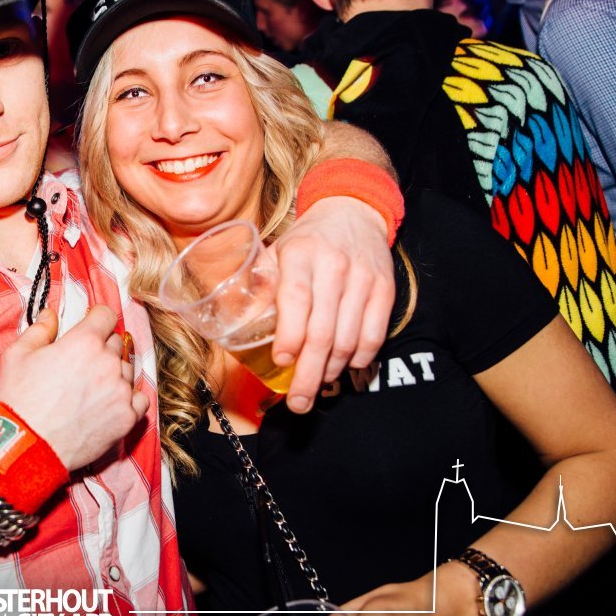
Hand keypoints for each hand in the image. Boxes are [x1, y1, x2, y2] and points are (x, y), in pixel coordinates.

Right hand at [0, 306, 147, 470]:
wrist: (27, 446)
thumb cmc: (19, 400)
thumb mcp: (17, 355)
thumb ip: (40, 329)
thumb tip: (52, 314)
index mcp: (84, 342)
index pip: (107, 315)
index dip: (97, 319)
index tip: (91, 326)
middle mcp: (108, 363)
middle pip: (116, 343)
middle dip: (101, 348)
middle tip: (81, 365)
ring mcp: (121, 391)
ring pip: (127, 370)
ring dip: (113, 374)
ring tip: (90, 389)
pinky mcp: (127, 417)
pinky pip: (139, 399)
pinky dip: (127, 399)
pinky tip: (108, 404)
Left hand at [270, 196, 395, 411]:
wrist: (352, 212)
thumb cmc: (306, 241)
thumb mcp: (277, 251)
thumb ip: (259, 283)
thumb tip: (230, 319)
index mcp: (300, 254)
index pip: (296, 299)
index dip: (290, 335)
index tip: (282, 361)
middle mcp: (334, 266)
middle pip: (323, 331)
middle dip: (309, 373)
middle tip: (299, 402)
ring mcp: (363, 279)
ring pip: (349, 339)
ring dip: (331, 371)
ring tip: (317, 385)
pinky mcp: (385, 290)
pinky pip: (374, 335)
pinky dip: (359, 358)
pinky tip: (344, 367)